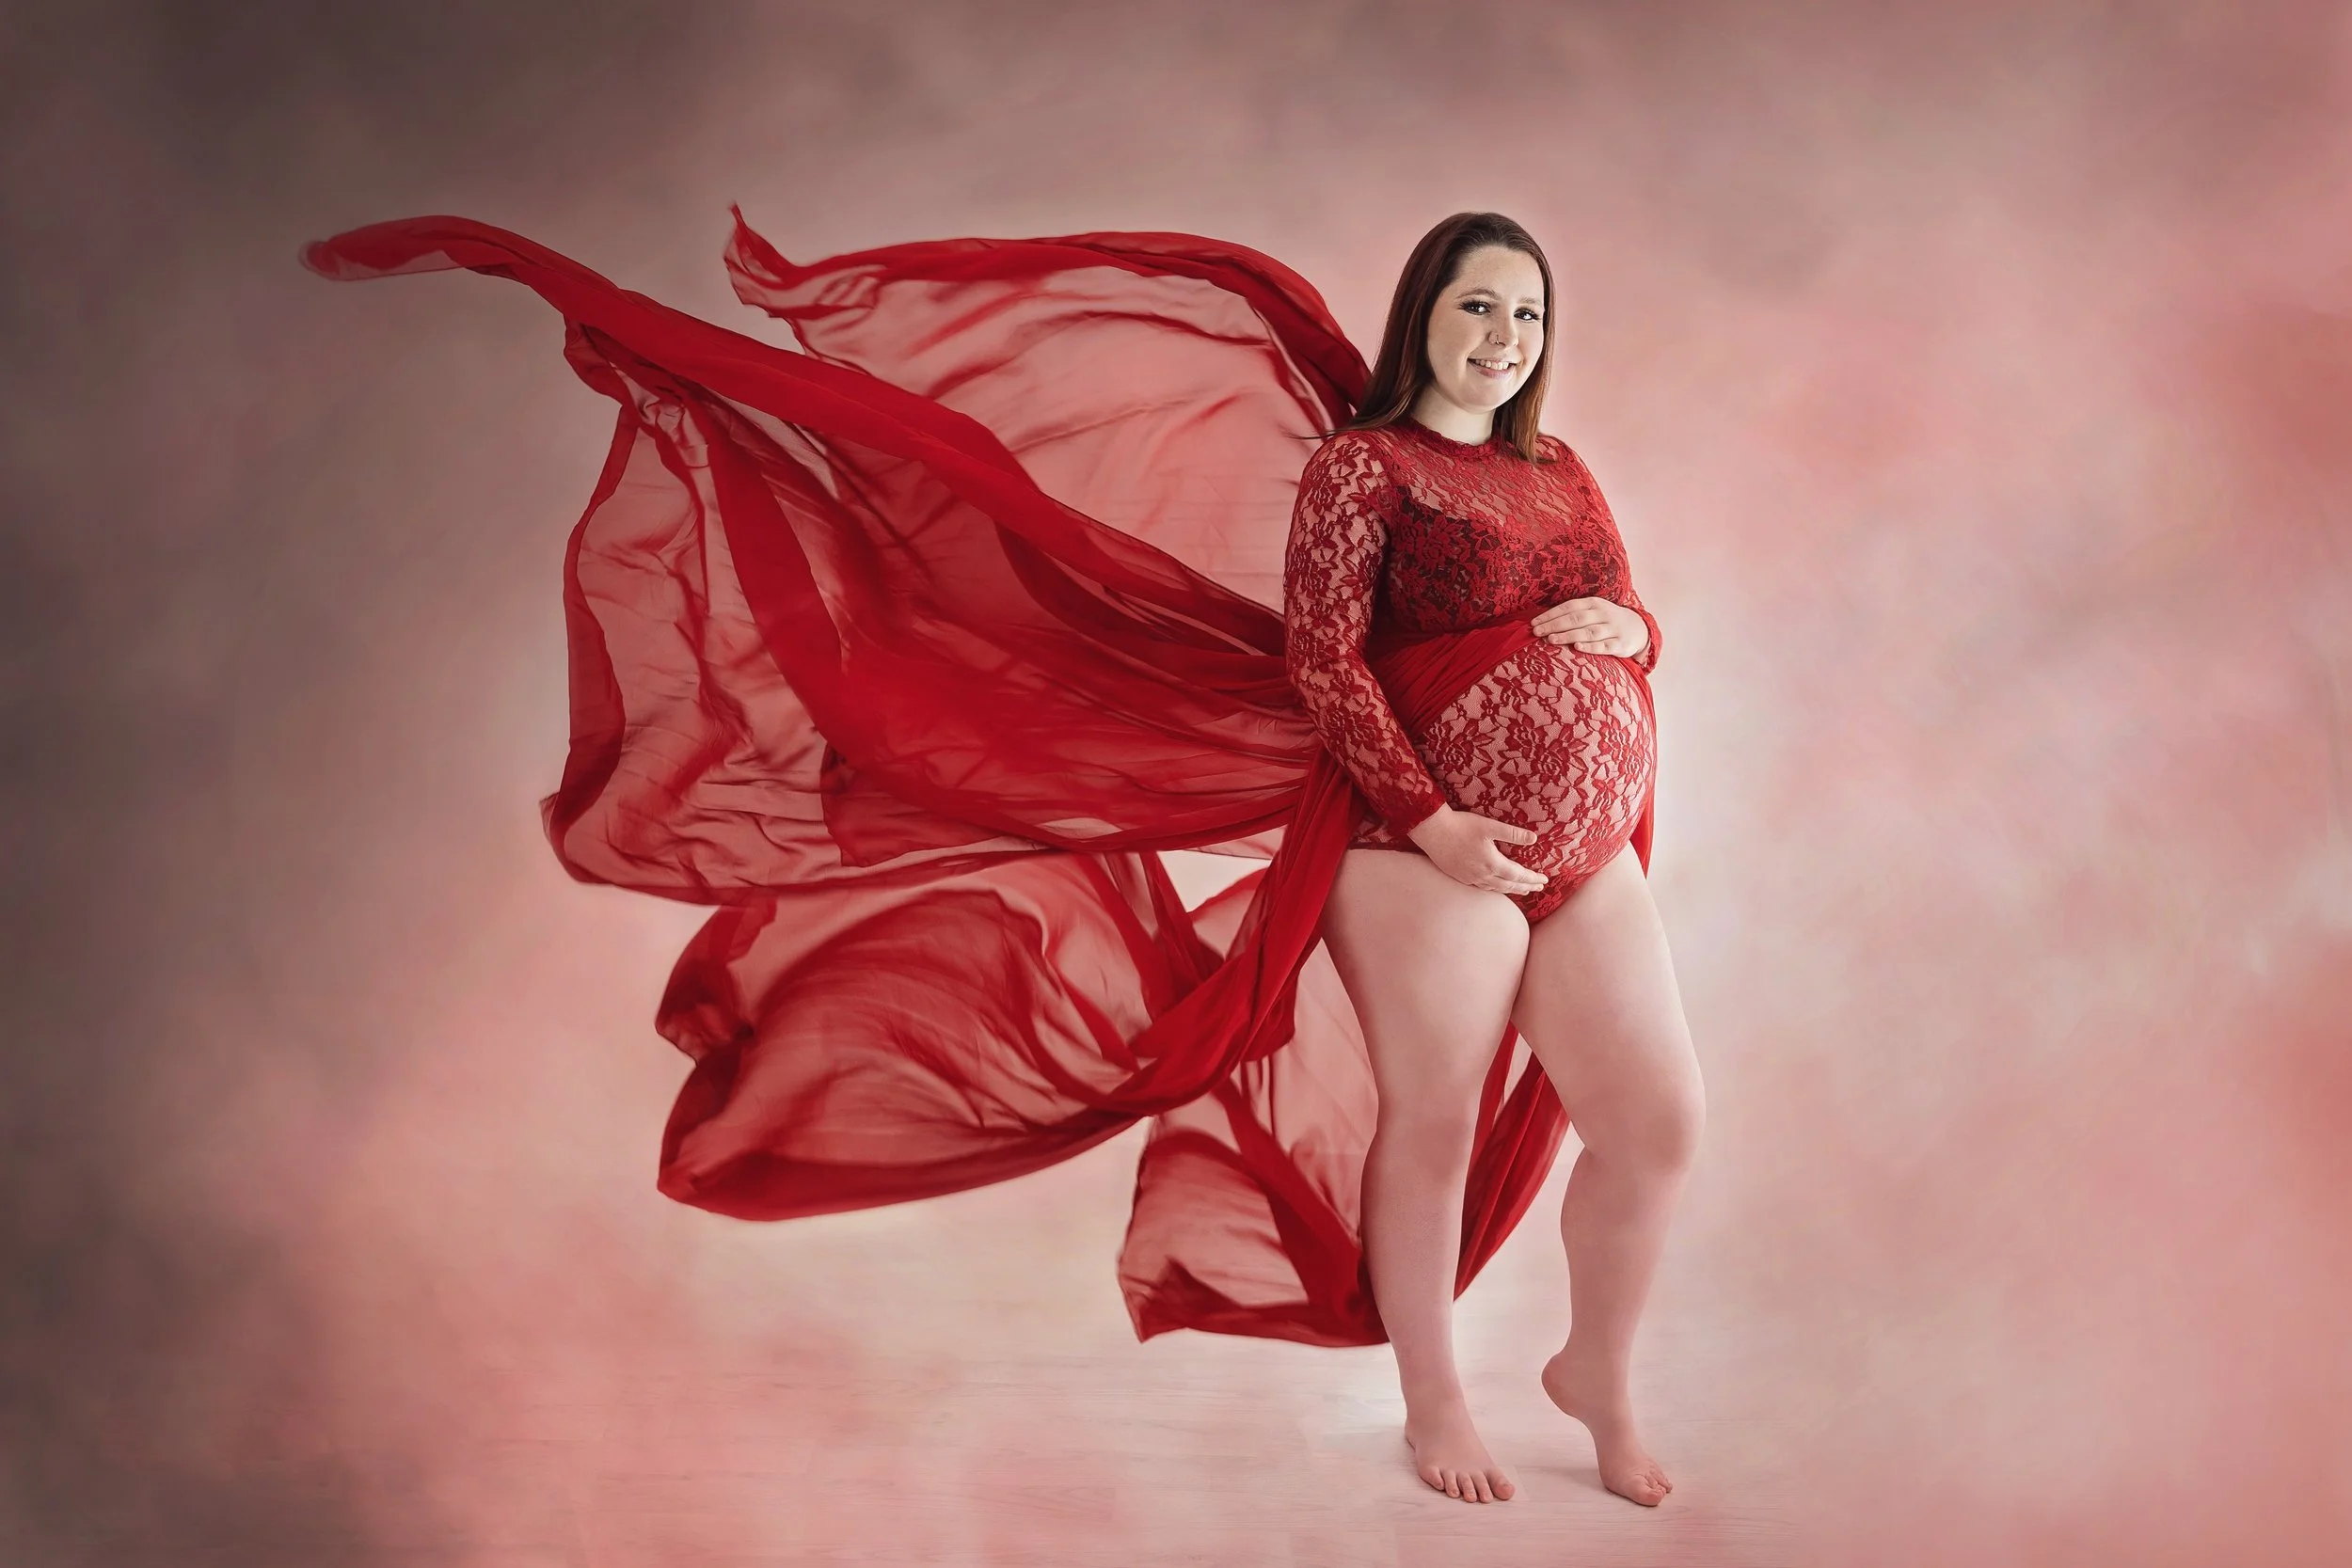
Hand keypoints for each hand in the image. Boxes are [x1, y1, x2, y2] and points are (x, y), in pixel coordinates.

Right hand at [1406, 805, 1548, 896]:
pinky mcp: (1459, 876)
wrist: (1432, 831)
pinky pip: (1482, 887)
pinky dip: (1494, 889)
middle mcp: (1482, 874)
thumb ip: (1512, 833)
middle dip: (1526, 886)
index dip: (1532, 878)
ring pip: (1495, 888)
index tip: (1544, 879)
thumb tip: (1533, 838)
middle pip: (1509, 885)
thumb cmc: (1461, 825)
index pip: (1518, 875)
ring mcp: (1469, 877)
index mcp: (1492, 862)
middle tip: (1538, 888)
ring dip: (1511, 889)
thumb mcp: (1489, 826)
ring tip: (1522, 890)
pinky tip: (1495, 886)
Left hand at [1532, 596, 1647, 658]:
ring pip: (1588, 631)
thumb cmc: (1606, 621)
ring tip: (1551, 639)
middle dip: (1555, 625)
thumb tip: (1542, 621)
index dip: (1550, 615)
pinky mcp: (1620, 644)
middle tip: (1537, 632)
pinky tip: (1577, 648)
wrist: (1638, 628)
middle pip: (1576, 618)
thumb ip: (1572, 614)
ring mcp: (1612, 628)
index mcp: (1593, 603)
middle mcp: (1603, 614)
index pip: (1569, 607)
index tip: (1533, 623)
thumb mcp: (1593, 611)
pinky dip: (1590, 647)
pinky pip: (1604, 646)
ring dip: (1569, 635)